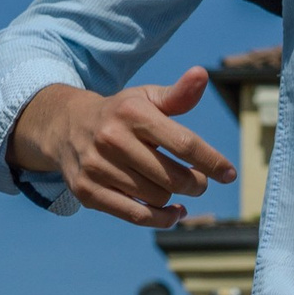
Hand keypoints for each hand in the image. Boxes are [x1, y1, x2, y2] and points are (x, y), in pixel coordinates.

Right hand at [7, 68, 236, 229]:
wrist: (64, 127)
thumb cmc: (119, 114)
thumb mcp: (145, 99)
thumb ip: (178, 95)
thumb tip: (202, 75)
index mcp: (131, 113)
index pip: (184, 144)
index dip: (212, 162)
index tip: (229, 174)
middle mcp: (112, 139)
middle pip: (173, 178)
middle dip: (195, 184)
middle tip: (199, 182)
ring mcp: (97, 167)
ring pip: (157, 198)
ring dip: (176, 199)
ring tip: (180, 192)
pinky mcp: (88, 192)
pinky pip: (136, 216)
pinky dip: (161, 219)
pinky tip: (173, 212)